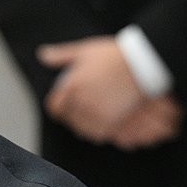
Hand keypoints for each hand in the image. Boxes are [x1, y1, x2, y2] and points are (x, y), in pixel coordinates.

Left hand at [38, 37, 181, 148]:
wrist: (142, 65)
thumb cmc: (115, 56)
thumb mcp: (85, 51)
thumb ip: (61, 56)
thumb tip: (43, 55)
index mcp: (71, 86)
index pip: (55, 107)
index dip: (57, 107)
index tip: (61, 105)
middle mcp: (81, 103)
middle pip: (68, 119)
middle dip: (71, 114)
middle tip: (79, 108)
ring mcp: (96, 115)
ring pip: (82, 129)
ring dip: (83, 124)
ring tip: (91, 115)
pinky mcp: (112, 123)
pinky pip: (98, 135)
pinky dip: (97, 131)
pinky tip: (101, 122)